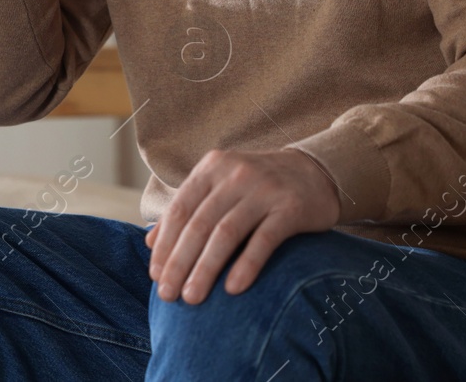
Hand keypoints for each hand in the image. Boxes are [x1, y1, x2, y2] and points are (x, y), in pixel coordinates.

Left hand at [145, 148, 340, 303]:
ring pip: (226, 233)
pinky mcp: (290, 208)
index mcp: (212, 168)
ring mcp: (264, 189)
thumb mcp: (219, 187)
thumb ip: (186, 209)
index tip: (155, 276)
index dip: (165, 244)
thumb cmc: (257, 186)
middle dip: (179, 262)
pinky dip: (246, 265)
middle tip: (168, 295)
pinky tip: (233, 290)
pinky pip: (264, 240)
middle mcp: (235, 174)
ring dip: (205, 269)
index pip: (180, 209)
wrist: (315, 173)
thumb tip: (150, 241)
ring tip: (192, 298)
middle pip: (199, 224)